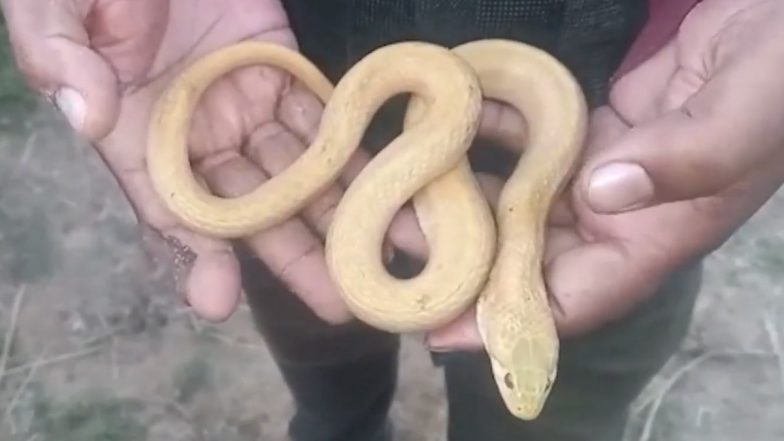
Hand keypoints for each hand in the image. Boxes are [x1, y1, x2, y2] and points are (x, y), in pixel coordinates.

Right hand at [1, 0, 423, 323]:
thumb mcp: (56, 6)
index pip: (169, 207)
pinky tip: (389, 188)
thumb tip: (90, 116)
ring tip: (387, 254)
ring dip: (342, 216)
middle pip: (252, 208)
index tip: (218, 298)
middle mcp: (197, 133)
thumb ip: (62, 56)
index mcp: (138, 134)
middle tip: (342, 302)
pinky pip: (324, 121)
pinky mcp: (283, 71)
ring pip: (299, 173)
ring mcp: (245, 104)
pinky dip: (355, 155)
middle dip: (297, 256)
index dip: (193, 253)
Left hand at [427, 0, 783, 348]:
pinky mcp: (596, 127)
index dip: (509, 321)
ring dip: (466, 195)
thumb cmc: (783, 69)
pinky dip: (492, 131)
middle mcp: (625, 213)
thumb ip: (687, 160)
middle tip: (393, 243)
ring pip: (522, 199)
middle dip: (465, 256)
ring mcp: (607, 169)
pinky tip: (450, 118)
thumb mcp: (747, 114)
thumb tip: (601, 194)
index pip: (576, 299)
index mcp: (660, 233)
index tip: (441, 329)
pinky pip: (531, 140)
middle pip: (531, 254)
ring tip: (401, 188)